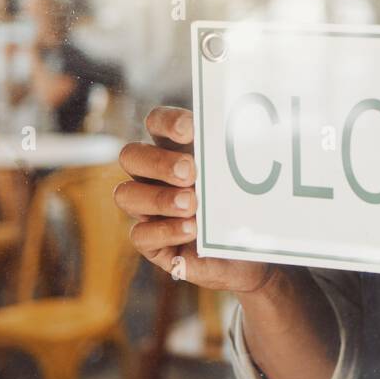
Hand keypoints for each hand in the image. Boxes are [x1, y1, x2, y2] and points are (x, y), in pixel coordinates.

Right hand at [115, 106, 274, 294]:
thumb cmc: (246, 207)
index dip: (167, 122)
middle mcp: (154, 176)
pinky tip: (191, 229)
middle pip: (131, 155)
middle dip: (159, 162)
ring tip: (192, 204)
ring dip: (160, 198)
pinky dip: (165, 230)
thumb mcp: (246, 179)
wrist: (252, 256)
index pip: (156, 123)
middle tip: (190, 172)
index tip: (190, 130)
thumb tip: (248, 135)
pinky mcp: (151, 242)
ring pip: (126, 195)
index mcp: (176, 149)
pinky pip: (140, 235)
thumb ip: (237, 157)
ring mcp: (148, 209)